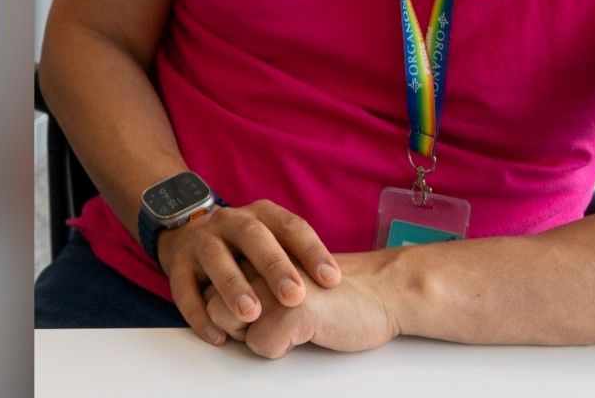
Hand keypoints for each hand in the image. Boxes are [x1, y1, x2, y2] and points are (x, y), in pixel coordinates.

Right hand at [154, 200, 341, 345]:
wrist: (184, 229)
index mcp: (260, 215)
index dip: (312, 251)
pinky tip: (218, 335)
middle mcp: (230, 222)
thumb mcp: (270, 239)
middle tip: (294, 296)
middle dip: (274, 266)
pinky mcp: (176, 264)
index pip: (291, 226)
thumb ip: (295, 256)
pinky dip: (199, 314)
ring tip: (251, 314)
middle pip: (253, 237)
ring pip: (215, 258)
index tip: (332, 280)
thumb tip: (335, 286)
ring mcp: (200, 241)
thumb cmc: (244, 246)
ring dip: (233, 286)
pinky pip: (184, 289)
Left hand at [205, 257, 399, 357]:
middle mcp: (257, 257)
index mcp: (256, 247)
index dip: (231, 308)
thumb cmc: (336, 290)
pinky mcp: (290, 309)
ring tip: (294, 322)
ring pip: (230, 323)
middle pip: (213, 306)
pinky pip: (260, 345)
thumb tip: (215, 309)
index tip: (260, 310)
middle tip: (282, 317)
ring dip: (257, 333)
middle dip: (239, 323)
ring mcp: (271, 281)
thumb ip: (252, 281)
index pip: (210, 287)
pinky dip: (280, 348)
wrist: (384, 291)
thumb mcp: (283, 276)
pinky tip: (308, 330)